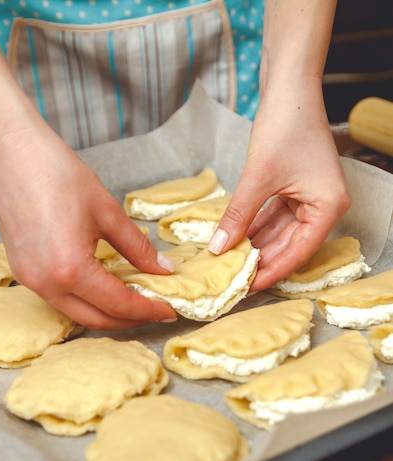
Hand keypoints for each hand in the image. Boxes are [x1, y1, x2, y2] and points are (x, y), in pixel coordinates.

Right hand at [0, 124, 176, 329]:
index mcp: (71, 269)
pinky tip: (102, 287)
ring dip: (106, 312)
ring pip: (76, 312)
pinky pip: (60, 299)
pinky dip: (85, 300)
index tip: (168, 310)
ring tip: (132, 300)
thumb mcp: (108, 212)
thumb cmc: (59, 175)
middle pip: (96, 320)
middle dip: (129, 320)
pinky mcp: (23, 272)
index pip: (119, 304)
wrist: (15, 153)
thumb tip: (163, 269)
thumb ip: (138, 247)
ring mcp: (31, 281)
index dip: (147, 310)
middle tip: (154, 310)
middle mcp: (47, 284)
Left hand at [209, 84, 350, 291]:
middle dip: (261, 260)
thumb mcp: (257, 178)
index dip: (271, 272)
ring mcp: (310, 196)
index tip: (247, 288)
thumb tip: (218, 249)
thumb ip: (238, 216)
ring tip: (231, 263)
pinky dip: (256, 226)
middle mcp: (324, 205)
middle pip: (290, 244)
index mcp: (328, 207)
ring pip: (280, 232)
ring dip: (256, 245)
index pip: (299, 252)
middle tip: (233, 280)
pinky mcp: (295, 187)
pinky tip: (237, 239)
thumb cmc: (285, 124)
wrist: (289, 84)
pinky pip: (275, 216)